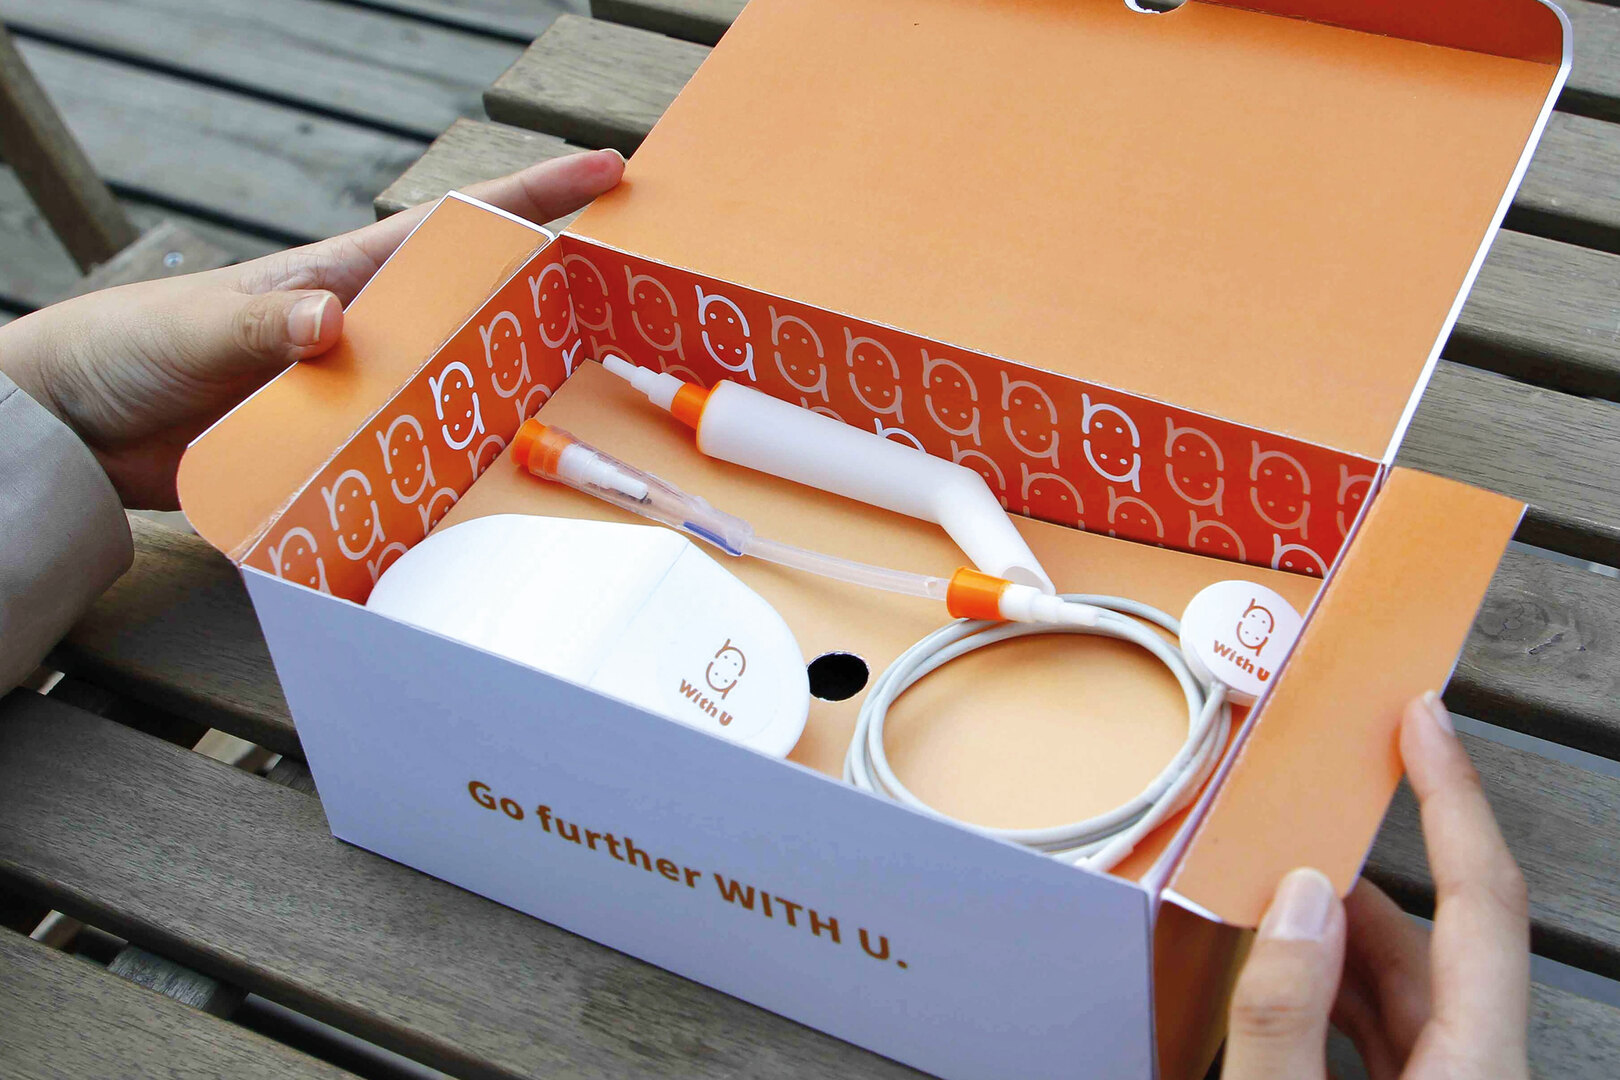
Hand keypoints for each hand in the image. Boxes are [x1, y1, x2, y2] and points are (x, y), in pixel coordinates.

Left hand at [0, 149, 623, 508]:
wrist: (81, 426)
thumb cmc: (134, 346)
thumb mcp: (197, 328)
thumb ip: (264, 327)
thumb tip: (333, 325)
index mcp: (343, 278)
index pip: (452, 225)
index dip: (531, 196)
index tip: (604, 171)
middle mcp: (368, 333)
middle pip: (478, 307)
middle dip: (554, 296)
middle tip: (629, 306)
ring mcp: (360, 394)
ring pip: (458, 387)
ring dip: (514, 393)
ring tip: (585, 406)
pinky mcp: (342, 451)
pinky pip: (414, 455)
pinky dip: (454, 465)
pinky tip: (492, 486)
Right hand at [1222, 692, 1529, 1079]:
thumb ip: (1283, 1014)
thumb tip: (1297, 898)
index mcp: (1477, 1069)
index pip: (1481, 901)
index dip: (1452, 798)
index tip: (1422, 721)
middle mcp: (1482, 1071)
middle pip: (1428, 945)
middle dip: (1347, 883)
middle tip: (1287, 824)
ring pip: (1402, 993)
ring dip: (1330, 944)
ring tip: (1258, 903)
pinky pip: (1385, 1037)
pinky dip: (1329, 998)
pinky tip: (1279, 984)